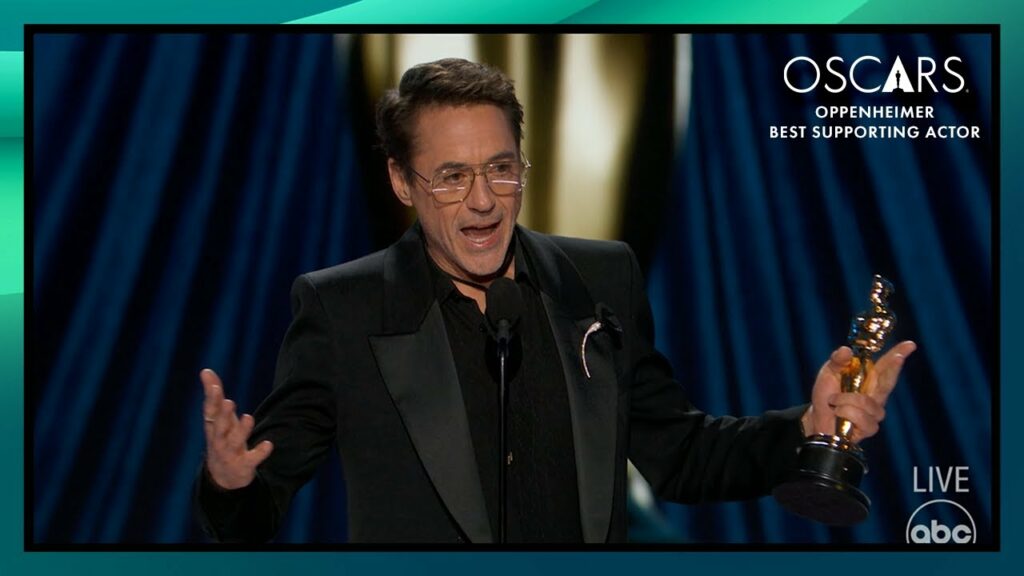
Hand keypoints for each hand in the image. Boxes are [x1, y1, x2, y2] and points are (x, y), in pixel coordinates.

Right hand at [201, 368, 272, 489]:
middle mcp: (219, 440)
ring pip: (234, 442)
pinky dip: (260, 452)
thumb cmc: (221, 439)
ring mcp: (230, 454)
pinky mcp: (244, 465)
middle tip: (229, 402)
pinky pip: (252, 459)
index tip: (213, 385)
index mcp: (213, 427)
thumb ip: (214, 395)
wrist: (222, 477)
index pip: (210, 411)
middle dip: (224, 415)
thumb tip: (205, 370)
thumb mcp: (217, 418)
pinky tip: (268, 444)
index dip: (211, 399)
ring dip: (242, 430)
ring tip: (249, 417)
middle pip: (220, 426)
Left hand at [801, 340, 916, 441]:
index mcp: (868, 379)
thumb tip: (846, 350)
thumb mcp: (829, 373)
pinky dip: (845, 413)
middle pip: (889, 381)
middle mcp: (875, 395)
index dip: (898, 354)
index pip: (886, 365)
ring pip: (867, 402)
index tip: (910, 345)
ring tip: (833, 401)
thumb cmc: (827, 395)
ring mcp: (874, 413)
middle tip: (897, 357)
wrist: (815, 419)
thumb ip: (838, 361)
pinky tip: (838, 414)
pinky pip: (861, 418)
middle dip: (893, 368)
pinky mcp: (869, 427)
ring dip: (845, 400)